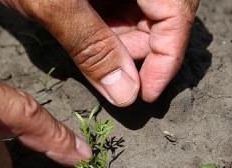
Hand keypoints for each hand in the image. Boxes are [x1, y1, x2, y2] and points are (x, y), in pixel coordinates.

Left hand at [0, 0, 198, 104]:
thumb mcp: (54, 3)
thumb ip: (93, 47)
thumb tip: (126, 94)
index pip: (176, 14)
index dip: (167, 59)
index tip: (146, 95)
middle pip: (162, 18)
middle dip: (136, 52)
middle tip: (107, 72)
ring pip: (142, 17)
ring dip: (118, 43)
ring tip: (86, 48)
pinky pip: (120, 9)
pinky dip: (105, 30)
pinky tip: (83, 33)